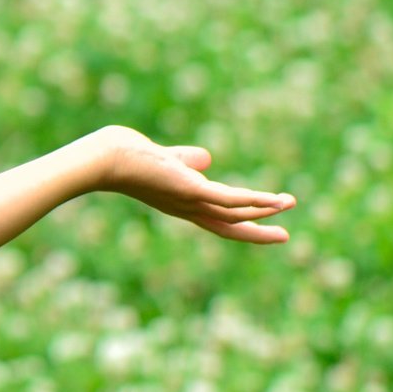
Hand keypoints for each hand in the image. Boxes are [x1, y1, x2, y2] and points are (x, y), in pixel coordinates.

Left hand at [90, 125, 295, 243]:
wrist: (102, 159)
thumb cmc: (121, 154)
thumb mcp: (161, 157)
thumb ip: (183, 160)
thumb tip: (206, 159)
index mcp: (179, 200)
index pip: (213, 217)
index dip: (238, 221)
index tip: (259, 223)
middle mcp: (186, 206)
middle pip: (228, 226)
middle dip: (256, 231)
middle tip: (284, 237)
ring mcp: (190, 200)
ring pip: (235, 214)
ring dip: (265, 210)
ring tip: (291, 203)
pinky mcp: (192, 190)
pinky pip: (232, 200)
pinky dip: (257, 202)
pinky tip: (278, 200)